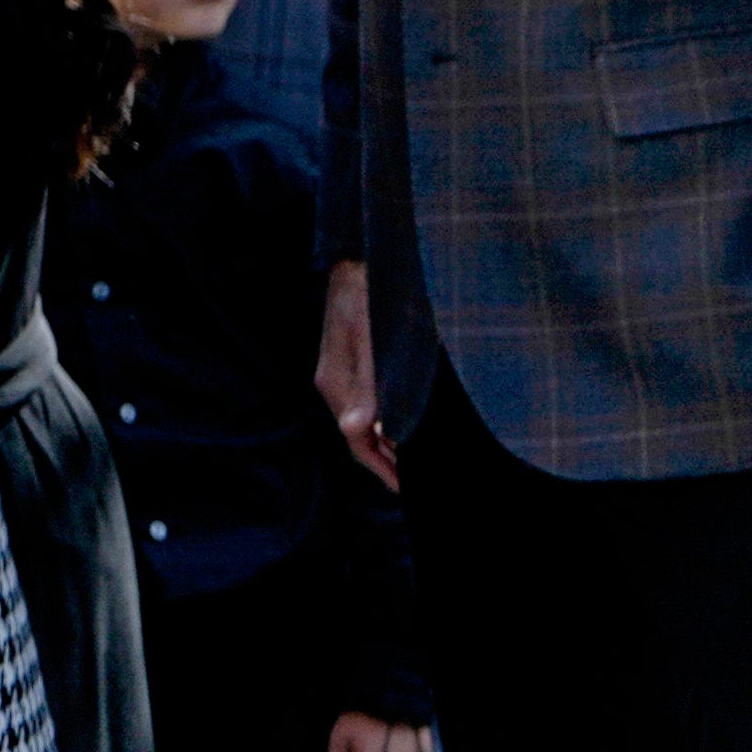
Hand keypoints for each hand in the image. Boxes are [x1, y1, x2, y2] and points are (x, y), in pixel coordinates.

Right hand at [313, 258, 392, 483]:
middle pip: (358, 438)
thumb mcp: (375, 343)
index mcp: (337, 384)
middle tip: (417, 485)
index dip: (383, 467)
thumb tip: (369, 432)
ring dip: (385, 447)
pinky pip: (365, 406)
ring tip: (412, 466)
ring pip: (361, 425)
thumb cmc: (373, 300)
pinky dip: (384, 424)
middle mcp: (334, 385)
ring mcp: (339, 376)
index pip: (357, 440)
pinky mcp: (349, 367)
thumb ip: (372, 388)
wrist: (359, 264)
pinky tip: (402, 430)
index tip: (407, 487)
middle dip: (385, 464)